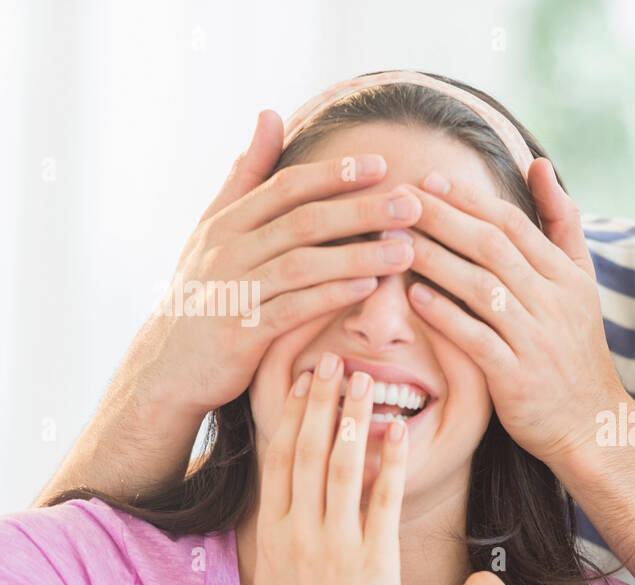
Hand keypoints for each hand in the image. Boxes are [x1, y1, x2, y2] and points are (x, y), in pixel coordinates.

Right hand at [138, 110, 422, 417]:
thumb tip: (270, 114)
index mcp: (227, 223)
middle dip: (361, 210)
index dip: (334, 174)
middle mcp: (229, 250)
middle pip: (303, 221)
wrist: (168, 367)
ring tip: (405, 251)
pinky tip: (368, 288)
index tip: (382, 165)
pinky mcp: (240, 332)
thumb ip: (247, 176)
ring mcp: (233, 291)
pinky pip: (292, 309)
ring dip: (358, 255)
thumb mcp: (216, 229)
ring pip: (302, 264)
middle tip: (411, 204)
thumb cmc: (203, 294)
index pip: (286, 187)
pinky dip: (331, 296)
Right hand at [253, 356, 407, 584]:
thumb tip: (280, 497)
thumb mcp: (276, 577)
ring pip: (342, 467)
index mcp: (274, 533)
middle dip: (320, 401)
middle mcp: (300, 532)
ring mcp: (335, 545)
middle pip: (307, 451)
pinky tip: (399, 430)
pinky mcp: (373, 560)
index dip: (290, 413)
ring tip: (365, 378)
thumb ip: (280, 533)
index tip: (300, 377)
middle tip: (332, 359)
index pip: (278, 458)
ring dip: (353, 417)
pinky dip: (390, 462)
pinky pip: (382, 500)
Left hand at [399, 160, 629, 466]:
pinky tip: (413, 298)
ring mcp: (537, 341)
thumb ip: (561, 223)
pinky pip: (477, 340)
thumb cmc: (575, 350)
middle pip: (492, 248)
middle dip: (442, 219)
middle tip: (399, 200)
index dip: (469, 199)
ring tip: (394, 241)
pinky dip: (445, 317)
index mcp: (567, 277)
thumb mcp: (581, 282)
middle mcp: (554, 303)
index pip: (513, 224)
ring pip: (481, 288)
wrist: (591, 424)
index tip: (429, 180)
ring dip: (434, 260)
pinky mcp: (518, 380)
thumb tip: (539, 163)